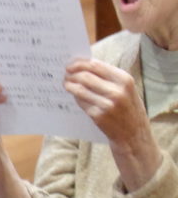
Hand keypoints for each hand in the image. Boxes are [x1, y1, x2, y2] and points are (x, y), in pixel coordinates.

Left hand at [64, 58, 161, 190]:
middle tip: (65, 74)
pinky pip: (81, 102)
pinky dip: (75, 97)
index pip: (96, 65)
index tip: (70, 64)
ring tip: (65, 84)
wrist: (133, 134)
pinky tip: (73, 95)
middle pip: (85, 76)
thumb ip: (109, 78)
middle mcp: (116, 90)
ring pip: (80, 89)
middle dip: (72, 73)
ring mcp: (106, 104)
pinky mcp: (97, 116)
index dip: (80, 63)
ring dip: (69, 85)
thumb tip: (85, 66)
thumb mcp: (126, 89)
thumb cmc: (128, 109)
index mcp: (124, 79)